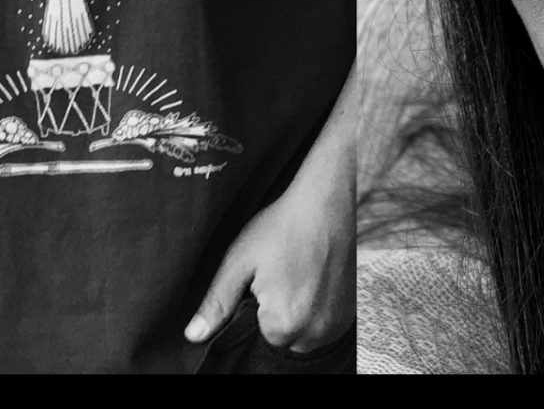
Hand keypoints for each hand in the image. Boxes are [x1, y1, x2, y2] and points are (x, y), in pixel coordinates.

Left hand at [183, 170, 353, 350]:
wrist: (326, 204)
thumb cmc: (283, 227)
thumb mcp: (239, 261)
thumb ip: (217, 303)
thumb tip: (194, 335)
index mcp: (284, 323)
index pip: (256, 337)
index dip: (254, 308)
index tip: (261, 281)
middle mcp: (315, 332)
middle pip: (281, 340)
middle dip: (275, 315)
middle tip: (279, 275)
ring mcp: (336, 325)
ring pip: (303, 335)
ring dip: (296, 315)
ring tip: (296, 275)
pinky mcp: (349, 315)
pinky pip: (323, 326)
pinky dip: (315, 311)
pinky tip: (312, 280)